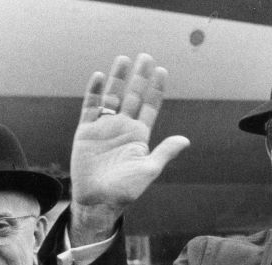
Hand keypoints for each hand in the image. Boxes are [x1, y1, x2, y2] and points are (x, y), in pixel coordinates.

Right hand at [70, 54, 189, 243]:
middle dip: (139, 77)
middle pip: (132, 96)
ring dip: (118, 78)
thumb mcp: (148, 170)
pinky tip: (101, 76)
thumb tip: (185, 140)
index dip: (155, 89)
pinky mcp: (86, 131)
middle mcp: (123, 128)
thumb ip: (164, 152)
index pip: (149, 107)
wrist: (98, 201)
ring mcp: (104, 128)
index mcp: (139, 136)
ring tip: (124, 59)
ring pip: (112, 96)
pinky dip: (95, 92)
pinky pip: (91, 107)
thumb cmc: (125, 190)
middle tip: (145, 56)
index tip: (162, 71)